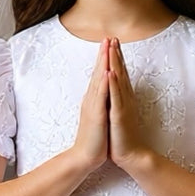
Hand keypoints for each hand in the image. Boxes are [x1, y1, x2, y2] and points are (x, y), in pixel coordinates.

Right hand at [73, 39, 109, 172]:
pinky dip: (103, 83)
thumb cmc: (93, 141)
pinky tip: (106, 71)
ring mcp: (93, 106)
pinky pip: (100, 96)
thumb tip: (103, 98)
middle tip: (108, 37)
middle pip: (98, 73)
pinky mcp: (96, 115)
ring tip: (107, 46)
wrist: (84, 157)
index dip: (104, 61)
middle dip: (104, 55)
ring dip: (103, 62)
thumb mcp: (98, 119)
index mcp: (94, 101)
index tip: (110, 46)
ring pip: (98, 80)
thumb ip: (100, 106)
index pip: (99, 77)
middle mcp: (92, 100)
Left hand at [107, 38, 146, 169]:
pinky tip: (110, 72)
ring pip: (119, 81)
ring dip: (115, 63)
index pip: (120, 75)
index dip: (116, 58)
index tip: (112, 43)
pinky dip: (113, 85)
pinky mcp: (119, 116)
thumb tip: (114, 94)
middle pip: (121, 73)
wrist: (131, 156)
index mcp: (123, 99)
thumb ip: (117, 103)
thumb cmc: (123, 138)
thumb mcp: (118, 116)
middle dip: (116, 54)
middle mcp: (125, 100)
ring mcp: (123, 106)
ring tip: (112, 47)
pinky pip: (116, 98)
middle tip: (113, 37)